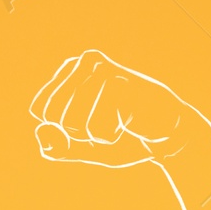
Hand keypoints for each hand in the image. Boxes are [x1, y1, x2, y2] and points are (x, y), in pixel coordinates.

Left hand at [28, 49, 210, 166]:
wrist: (170, 137)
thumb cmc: (125, 138)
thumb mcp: (84, 148)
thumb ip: (58, 147)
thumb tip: (41, 133)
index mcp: (69, 72)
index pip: (40, 109)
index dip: (62, 129)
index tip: (90, 121)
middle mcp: (83, 62)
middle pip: (53, 116)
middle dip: (78, 133)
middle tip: (107, 123)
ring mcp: (103, 68)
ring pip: (72, 123)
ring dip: (96, 136)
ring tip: (119, 121)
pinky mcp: (120, 81)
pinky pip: (95, 127)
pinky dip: (110, 135)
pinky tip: (130, 121)